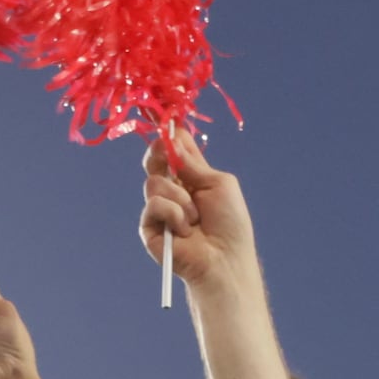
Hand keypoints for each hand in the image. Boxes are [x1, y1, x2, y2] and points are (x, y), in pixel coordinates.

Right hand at [137, 128, 250, 294]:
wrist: (224, 259)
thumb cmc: (230, 223)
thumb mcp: (217, 183)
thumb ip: (193, 162)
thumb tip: (174, 136)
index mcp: (191, 176)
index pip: (174, 149)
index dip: (168, 134)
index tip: (164, 119)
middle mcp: (173, 190)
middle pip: (154, 160)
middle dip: (160, 153)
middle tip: (166, 153)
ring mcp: (159, 209)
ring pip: (153, 182)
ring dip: (179, 197)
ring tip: (195, 218)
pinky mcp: (149, 228)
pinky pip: (152, 205)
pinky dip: (172, 214)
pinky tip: (184, 230)